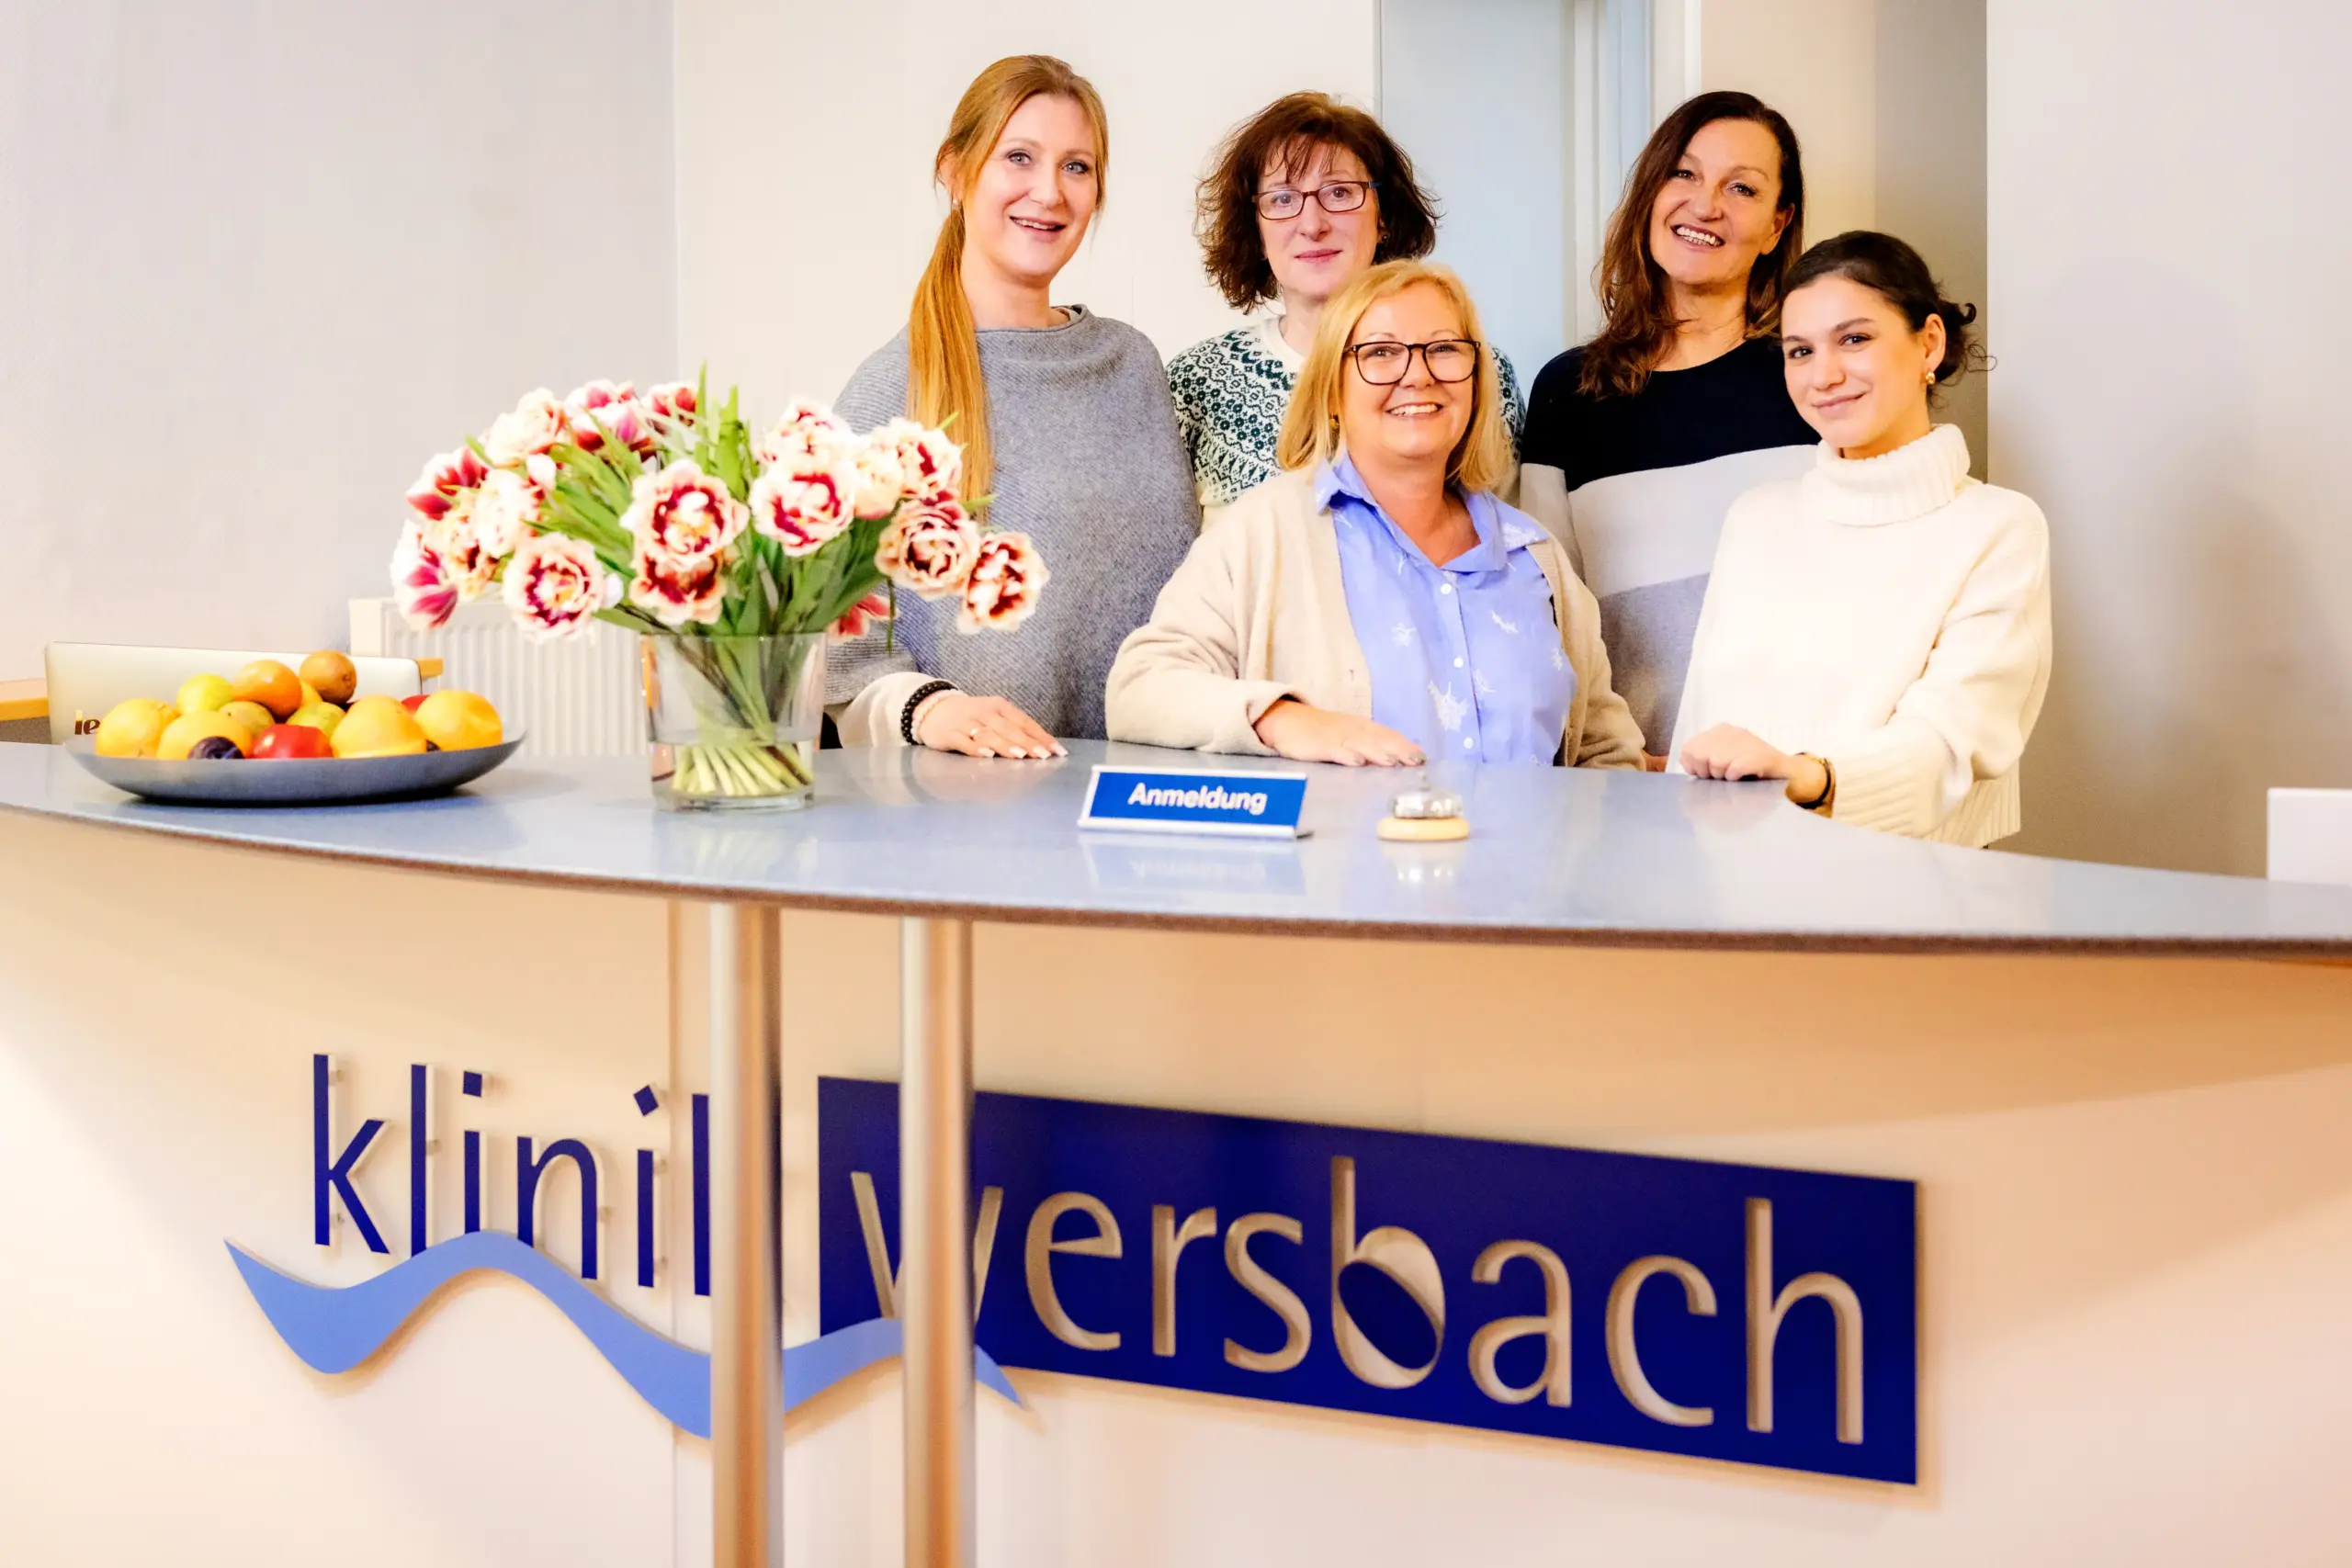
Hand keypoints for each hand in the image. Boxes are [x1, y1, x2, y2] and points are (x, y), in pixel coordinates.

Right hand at [916, 693, 1063, 759]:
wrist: (932, 708)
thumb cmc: (971, 717)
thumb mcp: (994, 716)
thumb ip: (1014, 730)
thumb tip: (1042, 747)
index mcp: (1000, 706)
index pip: (1025, 722)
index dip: (1041, 737)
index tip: (1057, 751)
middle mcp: (985, 712)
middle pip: (1009, 729)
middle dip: (1027, 743)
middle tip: (1043, 756)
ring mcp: (966, 722)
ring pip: (989, 734)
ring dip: (1005, 745)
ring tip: (1021, 756)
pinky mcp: (950, 734)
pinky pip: (964, 742)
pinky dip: (975, 748)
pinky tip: (987, 755)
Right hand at [1252, 699, 1424, 766]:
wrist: (1283, 720)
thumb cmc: (1318, 730)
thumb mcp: (1345, 734)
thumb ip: (1368, 744)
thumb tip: (1395, 757)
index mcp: (1359, 727)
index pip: (1386, 735)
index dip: (1404, 745)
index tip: (1422, 757)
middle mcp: (1351, 730)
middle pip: (1378, 739)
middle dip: (1398, 749)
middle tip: (1416, 761)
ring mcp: (1334, 737)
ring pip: (1360, 744)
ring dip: (1378, 752)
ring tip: (1394, 761)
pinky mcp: (1317, 745)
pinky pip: (1333, 750)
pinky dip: (1346, 755)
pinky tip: (1357, 761)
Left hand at [1678, 724, 1826, 803]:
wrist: (1787, 774)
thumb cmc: (1750, 772)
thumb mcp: (1722, 762)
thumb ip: (1703, 762)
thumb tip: (1690, 768)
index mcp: (1719, 731)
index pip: (1688, 748)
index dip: (1693, 766)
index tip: (1704, 774)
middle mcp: (1732, 732)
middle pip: (1699, 755)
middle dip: (1706, 772)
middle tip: (1719, 778)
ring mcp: (1748, 741)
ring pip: (1716, 761)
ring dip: (1722, 776)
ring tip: (1732, 777)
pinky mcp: (1762, 755)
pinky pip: (1735, 768)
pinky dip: (1735, 777)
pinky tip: (1740, 778)